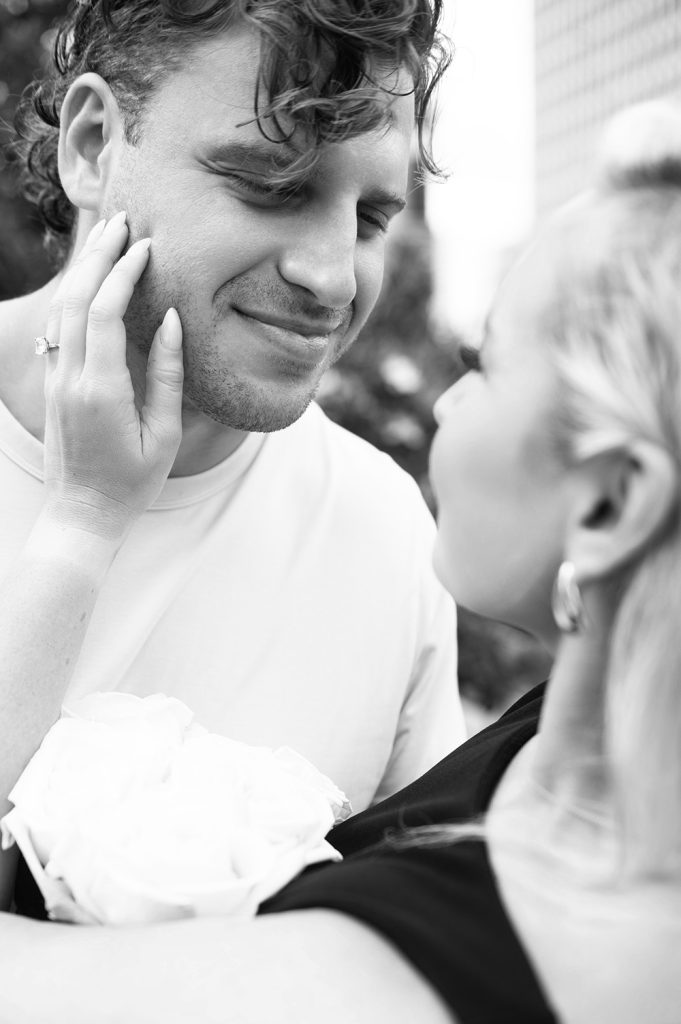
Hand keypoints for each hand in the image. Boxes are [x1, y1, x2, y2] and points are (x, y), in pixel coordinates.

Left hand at [42, 213, 183, 539]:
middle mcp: (69, 379)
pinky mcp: (51, 386)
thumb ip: (166, 375)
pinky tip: (90, 281)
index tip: (146, 246)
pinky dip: (74, 296)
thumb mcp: (163, 435)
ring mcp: (54, 381)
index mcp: (100, 390)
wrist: (82, 515)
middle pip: (75, 299)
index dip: (124, 273)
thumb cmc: (131, 482)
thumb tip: (170, 321)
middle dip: (99, 255)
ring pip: (60, 310)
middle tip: (122, 220)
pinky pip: (57, 328)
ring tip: (106, 240)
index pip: (104, 312)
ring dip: (83, 270)